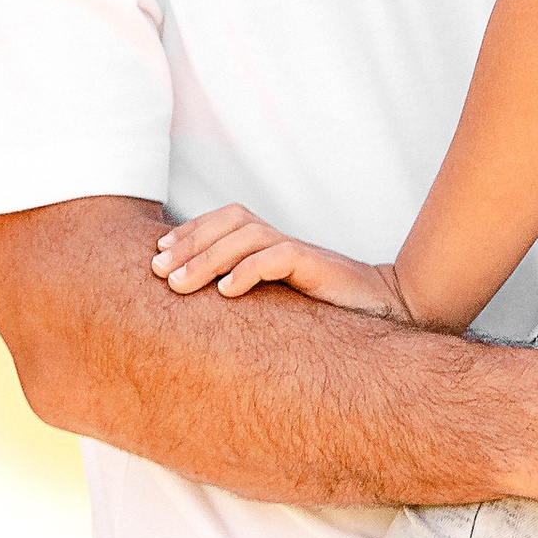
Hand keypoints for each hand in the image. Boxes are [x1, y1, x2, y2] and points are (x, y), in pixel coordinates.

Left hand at [152, 206, 408, 317]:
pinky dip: (247, 271)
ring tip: (179, 285)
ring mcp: (298, 250)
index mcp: (269, 244)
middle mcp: (280, 241)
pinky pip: (276, 257)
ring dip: (207, 258)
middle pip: (229, 221)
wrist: (380, 310)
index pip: (223, 220)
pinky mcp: (314, 265)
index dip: (189, 231)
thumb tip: (199, 317)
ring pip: (246, 236)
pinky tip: (225, 293)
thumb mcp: (276, 303)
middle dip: (189, 243)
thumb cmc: (324, 312)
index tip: (157, 253)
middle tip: (157, 270)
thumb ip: (247, 297)